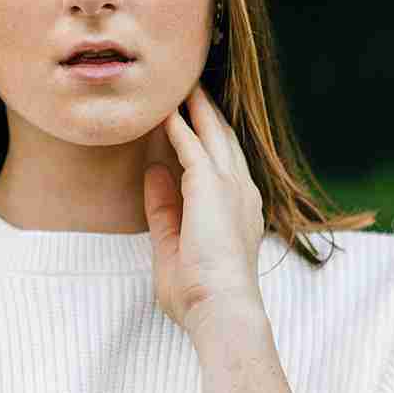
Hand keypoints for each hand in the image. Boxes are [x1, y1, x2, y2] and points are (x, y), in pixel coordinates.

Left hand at [145, 81, 265, 333]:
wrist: (221, 308)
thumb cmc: (198, 291)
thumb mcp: (172, 243)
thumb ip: (163, 206)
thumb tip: (153, 172)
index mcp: (237, 210)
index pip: (222, 164)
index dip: (209, 138)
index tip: (195, 117)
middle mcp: (240, 192)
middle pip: (223, 140)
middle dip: (209, 112)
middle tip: (194, 85)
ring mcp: (231, 187)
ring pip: (212, 134)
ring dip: (197, 108)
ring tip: (183, 84)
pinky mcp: (212, 186)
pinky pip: (191, 146)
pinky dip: (179, 125)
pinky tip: (165, 109)